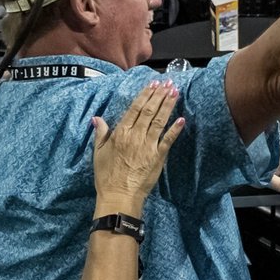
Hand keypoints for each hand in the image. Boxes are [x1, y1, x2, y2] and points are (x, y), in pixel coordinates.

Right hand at [92, 81, 184, 211]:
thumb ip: (101, 134)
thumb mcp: (98, 153)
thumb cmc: (107, 176)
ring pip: (159, 121)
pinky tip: (181, 119)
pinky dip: (175, 129)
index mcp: (120, 133)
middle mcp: (135, 136)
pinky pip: (168, 140)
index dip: (145, 95)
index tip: (153, 84)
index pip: (135, 109)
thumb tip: (97, 118)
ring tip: (175, 92)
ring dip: (168, 106)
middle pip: (149, 111)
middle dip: (159, 95)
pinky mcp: (158, 156)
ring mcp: (148, 146)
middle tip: (168, 83)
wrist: (118, 196)